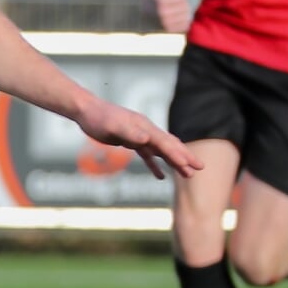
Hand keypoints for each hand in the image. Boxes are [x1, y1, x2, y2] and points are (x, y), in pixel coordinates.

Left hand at [73, 100, 202, 179]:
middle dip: (185, 157)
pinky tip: (161, 176)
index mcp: (144, 127)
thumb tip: (146, 139)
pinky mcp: (131, 141)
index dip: (177, 155)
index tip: (189, 166)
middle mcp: (146, 130)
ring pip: (162, 151)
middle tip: (201, 168)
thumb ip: (129, 133)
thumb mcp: (112, 126)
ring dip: (175, 162)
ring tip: (188, 174)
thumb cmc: (98, 118)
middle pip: (170, 145)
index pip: (165, 143)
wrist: (87, 111)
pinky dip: (156, 165)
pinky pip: (148, 155)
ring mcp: (140, 135)